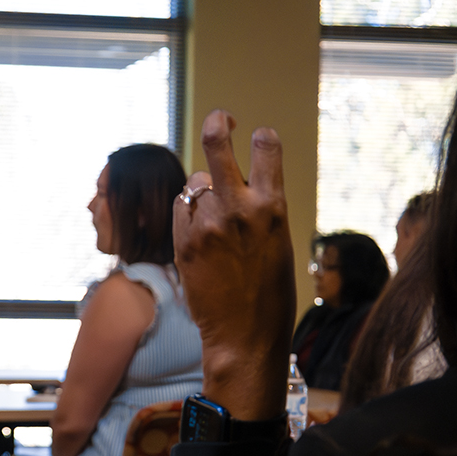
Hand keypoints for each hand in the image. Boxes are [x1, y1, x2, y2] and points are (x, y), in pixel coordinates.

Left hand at [172, 110, 295, 421]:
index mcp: (273, 206)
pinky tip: (198, 231)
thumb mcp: (277, 243)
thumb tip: (238, 187)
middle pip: (217, 144)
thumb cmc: (269, 294)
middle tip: (221, 119)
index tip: (255, 133)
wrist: (244, 336)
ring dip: (202, 189)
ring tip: (213, 215)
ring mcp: (206, 223)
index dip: (260, 136)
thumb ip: (259, 211)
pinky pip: (180, 209)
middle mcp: (238, 208)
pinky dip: (187, 213)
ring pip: (196, 182)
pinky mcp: (183, 241)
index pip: (266, 146)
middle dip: (218, 124)